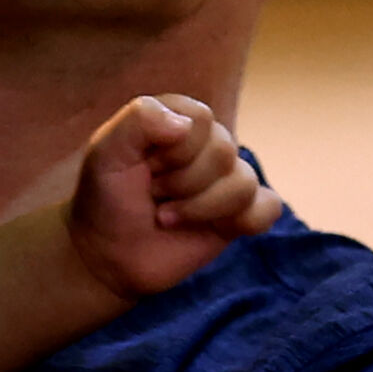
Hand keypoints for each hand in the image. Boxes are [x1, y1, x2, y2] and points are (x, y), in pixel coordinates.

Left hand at [68, 94, 281, 300]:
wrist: (107, 253)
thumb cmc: (105, 197)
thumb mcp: (105, 152)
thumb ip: (138, 121)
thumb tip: (186, 126)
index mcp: (177, 118)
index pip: (200, 118)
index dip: (171, 149)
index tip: (144, 166)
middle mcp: (207, 143)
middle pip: (222, 152)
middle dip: (181, 182)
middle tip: (153, 194)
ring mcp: (226, 179)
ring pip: (243, 183)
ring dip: (199, 208)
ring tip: (168, 217)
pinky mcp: (241, 214)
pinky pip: (267, 209)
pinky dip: (242, 221)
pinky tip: (212, 229)